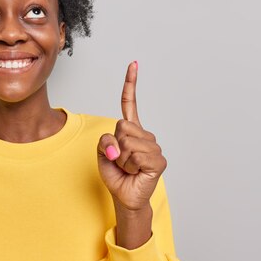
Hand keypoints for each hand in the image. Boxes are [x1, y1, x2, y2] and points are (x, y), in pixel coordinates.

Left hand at [97, 61, 166, 211]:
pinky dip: (130, 166)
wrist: (124, 196)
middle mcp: (144, 135)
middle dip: (115, 145)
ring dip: (121, 159)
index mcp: (131, 129)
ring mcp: (153, 147)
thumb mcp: (102, 153)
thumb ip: (105, 142)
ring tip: (128, 167)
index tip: (133, 64)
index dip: (130, 83)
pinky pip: (136, 155)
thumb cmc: (115, 173)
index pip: (129, 103)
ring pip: (127, 142)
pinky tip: (137, 172)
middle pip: (121, 127)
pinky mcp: (158, 160)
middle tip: (120, 160)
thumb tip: (117, 145)